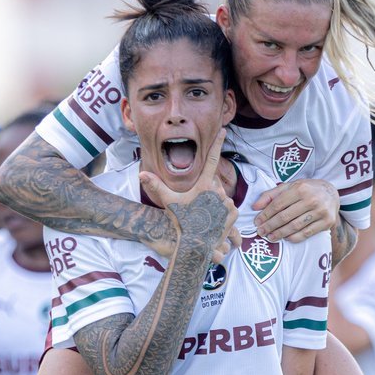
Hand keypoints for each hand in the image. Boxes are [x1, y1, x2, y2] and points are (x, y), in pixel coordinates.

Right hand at [139, 135, 235, 261]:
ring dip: (214, 204)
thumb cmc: (181, 222)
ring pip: (221, 197)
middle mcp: (218, 191)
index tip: (224, 130)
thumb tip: (140, 174)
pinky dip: (222, 212)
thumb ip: (157, 186)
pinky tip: (213, 220)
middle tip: (196, 206)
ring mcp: (227, 202)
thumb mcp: (169, 202)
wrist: (196, 244)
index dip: (218, 143)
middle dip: (207, 192)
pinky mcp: (234, 213)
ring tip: (203, 216)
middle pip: (213, 185)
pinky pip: (229, 208)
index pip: (211, 159)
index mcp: (203, 185)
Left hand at [254, 178, 338, 242]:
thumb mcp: (290, 186)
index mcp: (300, 188)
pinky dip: (294, 237)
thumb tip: (255, 206)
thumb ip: (271, 195)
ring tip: (270, 237)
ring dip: (280, 234)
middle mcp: (312, 199)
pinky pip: (306, 233)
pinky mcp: (326, 222)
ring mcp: (320, 212)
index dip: (265, 214)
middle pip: (285, 216)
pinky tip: (286, 238)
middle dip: (270, 226)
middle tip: (261, 232)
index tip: (257, 222)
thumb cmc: (306, 190)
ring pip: (295, 226)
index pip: (278, 204)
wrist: (332, 193)